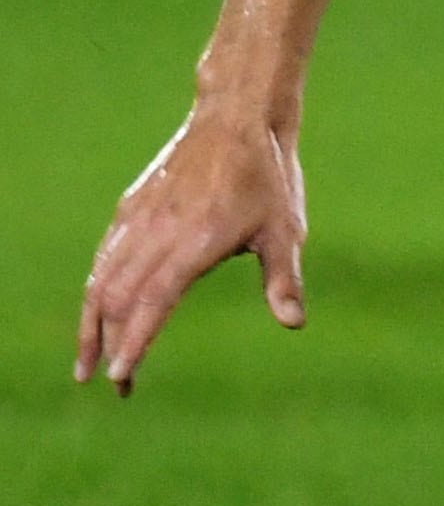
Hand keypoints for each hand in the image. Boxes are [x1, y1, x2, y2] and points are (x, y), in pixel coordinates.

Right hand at [75, 100, 308, 393]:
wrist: (236, 119)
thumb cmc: (269, 178)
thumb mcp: (286, 230)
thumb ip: (283, 280)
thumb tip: (293, 324)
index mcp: (193, 243)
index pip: (152, 304)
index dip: (134, 343)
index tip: (120, 377)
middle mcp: (157, 232)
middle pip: (117, 300)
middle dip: (109, 346)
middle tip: (114, 386)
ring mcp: (139, 219)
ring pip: (102, 279)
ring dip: (92, 323)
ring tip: (88, 361)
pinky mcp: (131, 207)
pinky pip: (105, 255)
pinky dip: (95, 288)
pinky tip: (97, 310)